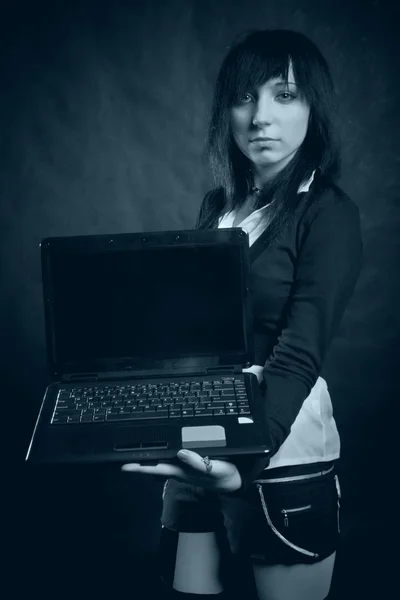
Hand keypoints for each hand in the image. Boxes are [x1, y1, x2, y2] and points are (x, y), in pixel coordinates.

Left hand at [121, 449, 242, 493]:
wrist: (235, 481)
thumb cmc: (224, 476)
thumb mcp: (214, 469)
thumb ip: (197, 463)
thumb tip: (180, 453)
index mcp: (182, 471)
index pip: (156, 469)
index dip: (140, 467)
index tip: (124, 466)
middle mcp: (179, 469)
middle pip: (154, 464)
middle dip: (137, 462)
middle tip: (119, 458)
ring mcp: (183, 466)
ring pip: (161, 460)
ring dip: (148, 457)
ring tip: (132, 452)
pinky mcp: (189, 461)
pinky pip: (172, 455)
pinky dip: (163, 451)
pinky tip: (158, 448)